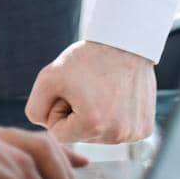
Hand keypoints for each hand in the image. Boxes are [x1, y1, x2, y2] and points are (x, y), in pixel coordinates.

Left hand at [24, 40, 156, 143]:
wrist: (125, 42)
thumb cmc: (86, 59)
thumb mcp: (48, 78)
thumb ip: (35, 109)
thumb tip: (46, 128)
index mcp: (92, 125)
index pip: (59, 134)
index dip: (59, 108)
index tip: (71, 88)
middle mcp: (117, 135)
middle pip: (80, 135)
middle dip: (77, 113)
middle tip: (88, 87)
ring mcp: (133, 133)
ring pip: (98, 134)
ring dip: (95, 115)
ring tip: (103, 90)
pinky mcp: (144, 129)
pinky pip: (117, 130)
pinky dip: (114, 116)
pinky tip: (117, 96)